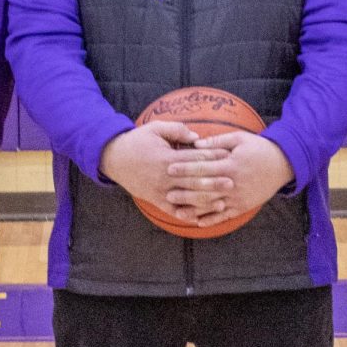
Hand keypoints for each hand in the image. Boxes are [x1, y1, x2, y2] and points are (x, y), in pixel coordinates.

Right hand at [100, 122, 232, 212]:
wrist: (114, 158)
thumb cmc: (137, 141)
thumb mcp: (155, 129)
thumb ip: (177, 130)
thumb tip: (197, 136)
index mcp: (167, 159)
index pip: (194, 159)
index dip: (212, 158)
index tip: (227, 157)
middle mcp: (165, 177)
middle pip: (194, 181)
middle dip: (214, 183)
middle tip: (232, 183)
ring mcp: (160, 191)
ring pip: (187, 199)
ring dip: (205, 202)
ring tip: (222, 203)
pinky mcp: (156, 200)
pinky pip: (174, 211)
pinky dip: (188, 215)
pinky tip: (201, 217)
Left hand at [168, 131, 293, 227]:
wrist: (283, 164)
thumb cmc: (259, 148)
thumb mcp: (239, 138)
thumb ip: (216, 142)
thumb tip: (195, 143)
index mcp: (230, 165)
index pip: (202, 167)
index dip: (185, 168)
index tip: (169, 169)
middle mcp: (233, 183)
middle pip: (204, 189)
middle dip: (185, 191)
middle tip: (167, 193)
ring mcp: (238, 197)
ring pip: (212, 205)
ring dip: (194, 209)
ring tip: (177, 211)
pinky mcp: (243, 206)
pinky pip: (224, 216)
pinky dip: (211, 220)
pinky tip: (197, 222)